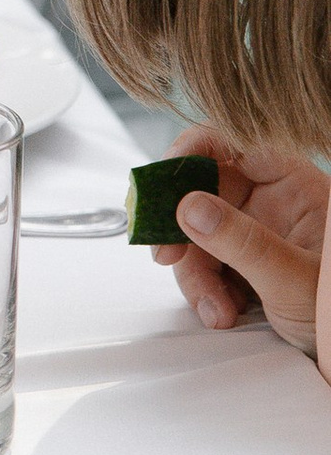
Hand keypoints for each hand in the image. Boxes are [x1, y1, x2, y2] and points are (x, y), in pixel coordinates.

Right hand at [155, 132, 328, 360]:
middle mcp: (271, 202)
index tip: (161, 181)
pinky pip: (203, 263)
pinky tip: (224, 312)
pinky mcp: (242, 261)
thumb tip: (189, 207)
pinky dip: (205, 291)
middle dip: (181, 230)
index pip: (234, 143)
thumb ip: (243, 243)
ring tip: (217, 310)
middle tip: (166, 256)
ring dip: (195, 275)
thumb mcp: (293, 280)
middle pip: (202, 192)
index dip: (191, 152)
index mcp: (293, 185)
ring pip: (196, 234)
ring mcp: (254, 231)